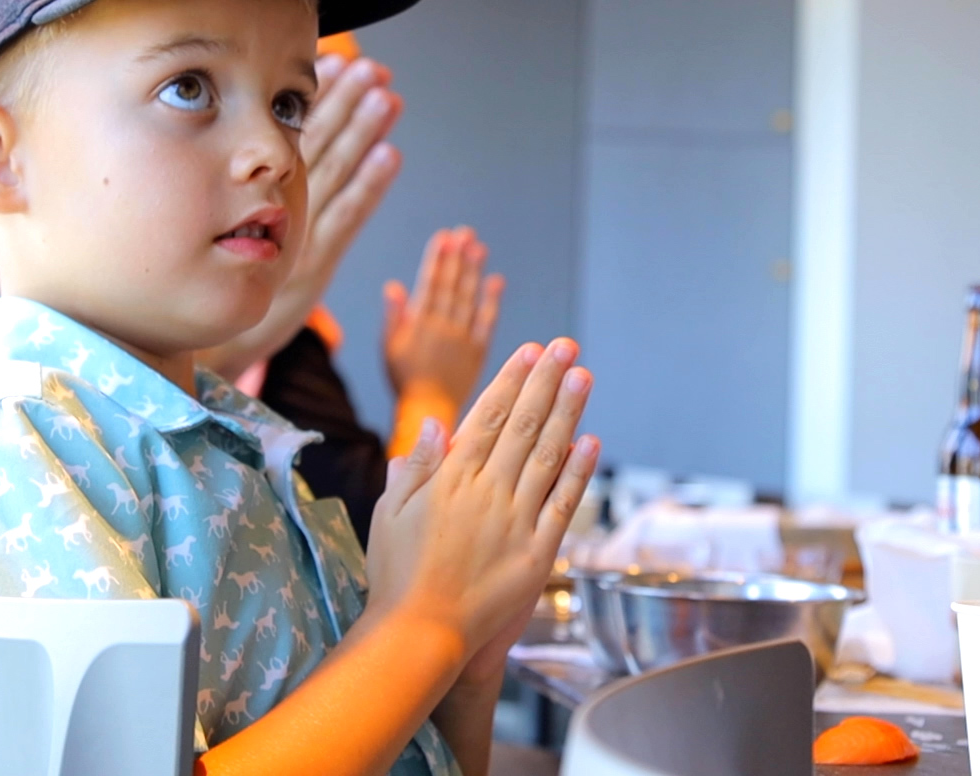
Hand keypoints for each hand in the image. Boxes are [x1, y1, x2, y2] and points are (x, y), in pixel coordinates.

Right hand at [202, 56, 401, 376]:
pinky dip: (369, 187)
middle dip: (344, 102)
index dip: (316, 96)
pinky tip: (389, 156)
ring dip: (362, 133)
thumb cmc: (207, 277)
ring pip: (334, 173)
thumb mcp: (213, 223)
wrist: (207, 340)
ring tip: (387, 96)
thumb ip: (231, 182)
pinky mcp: (315, 266)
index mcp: (251, 191)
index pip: (288, 131)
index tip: (338, 60)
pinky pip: (346, 218)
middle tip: (372, 68)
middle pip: (314, 144)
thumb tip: (246, 137)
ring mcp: (296, 236)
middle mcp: (272, 208)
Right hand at [365, 339, 599, 665]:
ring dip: (568, 413)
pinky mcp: (537, 553)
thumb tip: (435, 423)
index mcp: (450, 480)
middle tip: (567, 346)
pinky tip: (590, 442)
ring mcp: (515, 522)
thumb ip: (414, 467)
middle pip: (523, 425)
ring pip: (547, 455)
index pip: (487, 417)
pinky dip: (577, 471)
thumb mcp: (389, 512)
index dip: (512, 381)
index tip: (531, 352)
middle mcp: (487, 493)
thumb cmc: (396, 573)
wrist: (419, 633)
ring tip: (583, 376)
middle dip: (546, 381)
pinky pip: (562, 504)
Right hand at [384, 228, 503, 410]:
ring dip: (474, 271)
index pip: (429, 283)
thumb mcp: (390, 347)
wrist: (428, 409)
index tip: (443, 236)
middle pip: (452, 286)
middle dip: (458, 257)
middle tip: (464, 233)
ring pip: (469, 298)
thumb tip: (393, 285)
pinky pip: (486, 322)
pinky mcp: (478, 351)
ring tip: (479, 247)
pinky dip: (491, 301)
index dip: (437, 259)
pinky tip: (496, 281)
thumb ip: (393, 316)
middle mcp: (443, 327)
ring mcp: (462, 338)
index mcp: (419, 324)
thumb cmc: (404, 379)